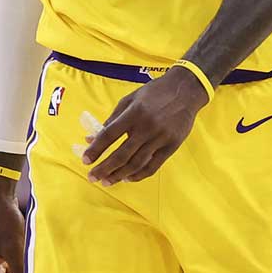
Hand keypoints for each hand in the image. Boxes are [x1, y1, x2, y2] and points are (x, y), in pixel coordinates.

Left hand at [81, 69, 209, 184]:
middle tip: (92, 177)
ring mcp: (160, 138)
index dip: (96, 149)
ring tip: (106, 181)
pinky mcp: (171, 147)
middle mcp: (146, 127)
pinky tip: (127, 178)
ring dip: (119, 175)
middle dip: (104, 168)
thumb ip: (112, 119)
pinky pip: (153, 166)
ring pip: (136, 163)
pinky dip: (139, 175)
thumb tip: (91, 138)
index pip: (109, 135)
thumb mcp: (130, 100)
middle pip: (122, 154)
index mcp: (134, 113)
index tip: (85, 160)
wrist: (185, 91)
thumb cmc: (154, 93)